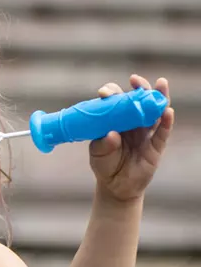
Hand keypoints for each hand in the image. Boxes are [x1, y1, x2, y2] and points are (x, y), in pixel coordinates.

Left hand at [89, 74, 174, 202]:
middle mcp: (133, 123)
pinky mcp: (156, 146)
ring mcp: (146, 133)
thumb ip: (102, 144)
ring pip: (155, 112)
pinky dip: (166, 121)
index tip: (105, 93)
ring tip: (160, 83)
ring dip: (159, 97)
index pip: (116, 102)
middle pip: (139, 101)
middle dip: (139, 88)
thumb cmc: (104, 165)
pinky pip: (163, 132)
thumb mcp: (97, 154)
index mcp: (117, 120)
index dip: (113, 93)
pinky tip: (168, 111)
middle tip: (135, 80)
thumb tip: (112, 134)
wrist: (116, 186)